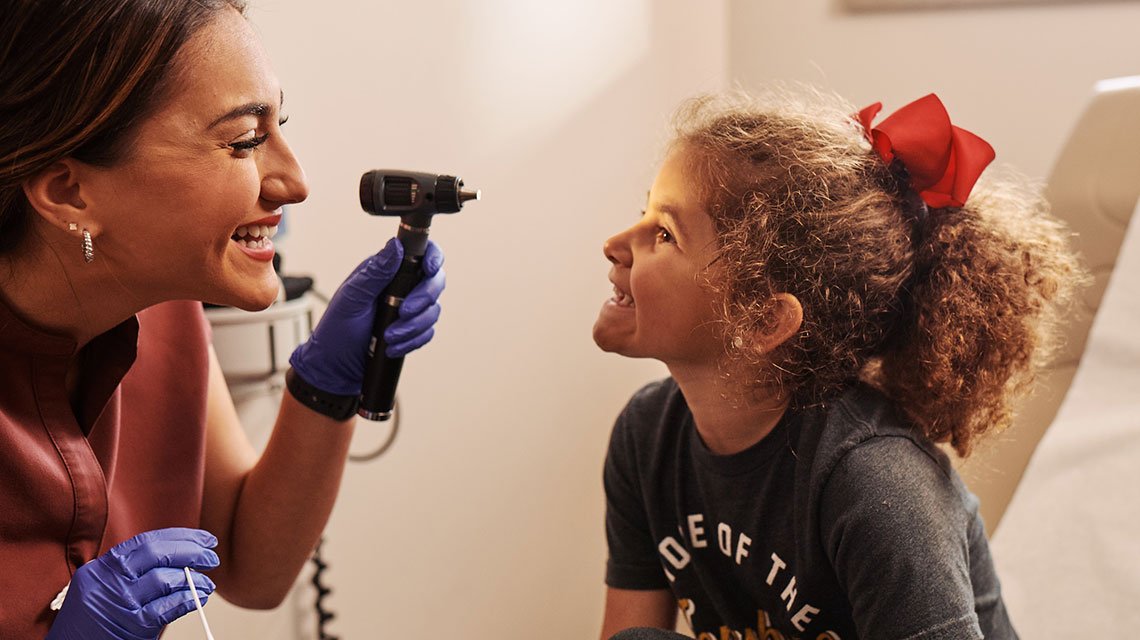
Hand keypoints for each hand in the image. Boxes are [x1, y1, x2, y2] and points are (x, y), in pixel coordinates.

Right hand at [47, 528, 218, 639]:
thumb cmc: (90, 622)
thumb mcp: (102, 588)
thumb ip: (132, 572)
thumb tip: (179, 559)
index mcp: (102, 567)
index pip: (148, 541)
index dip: (181, 536)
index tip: (204, 539)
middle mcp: (109, 580)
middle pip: (158, 554)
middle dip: (192, 551)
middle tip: (212, 557)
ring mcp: (120, 602)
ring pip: (165, 579)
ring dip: (194, 579)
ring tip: (208, 584)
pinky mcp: (132, 625)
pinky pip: (167, 607)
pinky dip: (187, 599)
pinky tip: (198, 598)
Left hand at [289, 238, 444, 395]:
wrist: (336, 367)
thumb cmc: (336, 330)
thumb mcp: (352, 297)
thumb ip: (375, 272)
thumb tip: (395, 246)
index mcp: (386, 272)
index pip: (420, 253)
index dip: (432, 258)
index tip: (429, 270)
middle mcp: (401, 287)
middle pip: (435, 281)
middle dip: (424, 298)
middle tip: (404, 312)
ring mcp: (409, 309)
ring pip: (433, 310)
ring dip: (414, 326)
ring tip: (390, 335)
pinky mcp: (412, 330)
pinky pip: (428, 332)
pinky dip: (412, 341)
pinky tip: (393, 346)